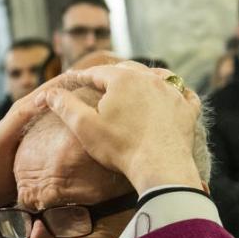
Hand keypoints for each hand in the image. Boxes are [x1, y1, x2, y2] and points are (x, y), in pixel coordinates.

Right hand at [46, 62, 202, 192]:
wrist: (161, 167)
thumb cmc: (120, 147)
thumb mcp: (84, 127)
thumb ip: (65, 106)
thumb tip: (50, 93)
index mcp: (122, 79)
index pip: (97, 72)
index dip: (83, 76)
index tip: (73, 79)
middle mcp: (150, 78)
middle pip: (127, 70)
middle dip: (113, 74)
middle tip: (102, 79)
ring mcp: (173, 92)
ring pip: (157, 76)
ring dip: (145, 78)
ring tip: (137, 83)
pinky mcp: (188, 110)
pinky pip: (184, 94)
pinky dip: (177, 93)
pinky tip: (174, 95)